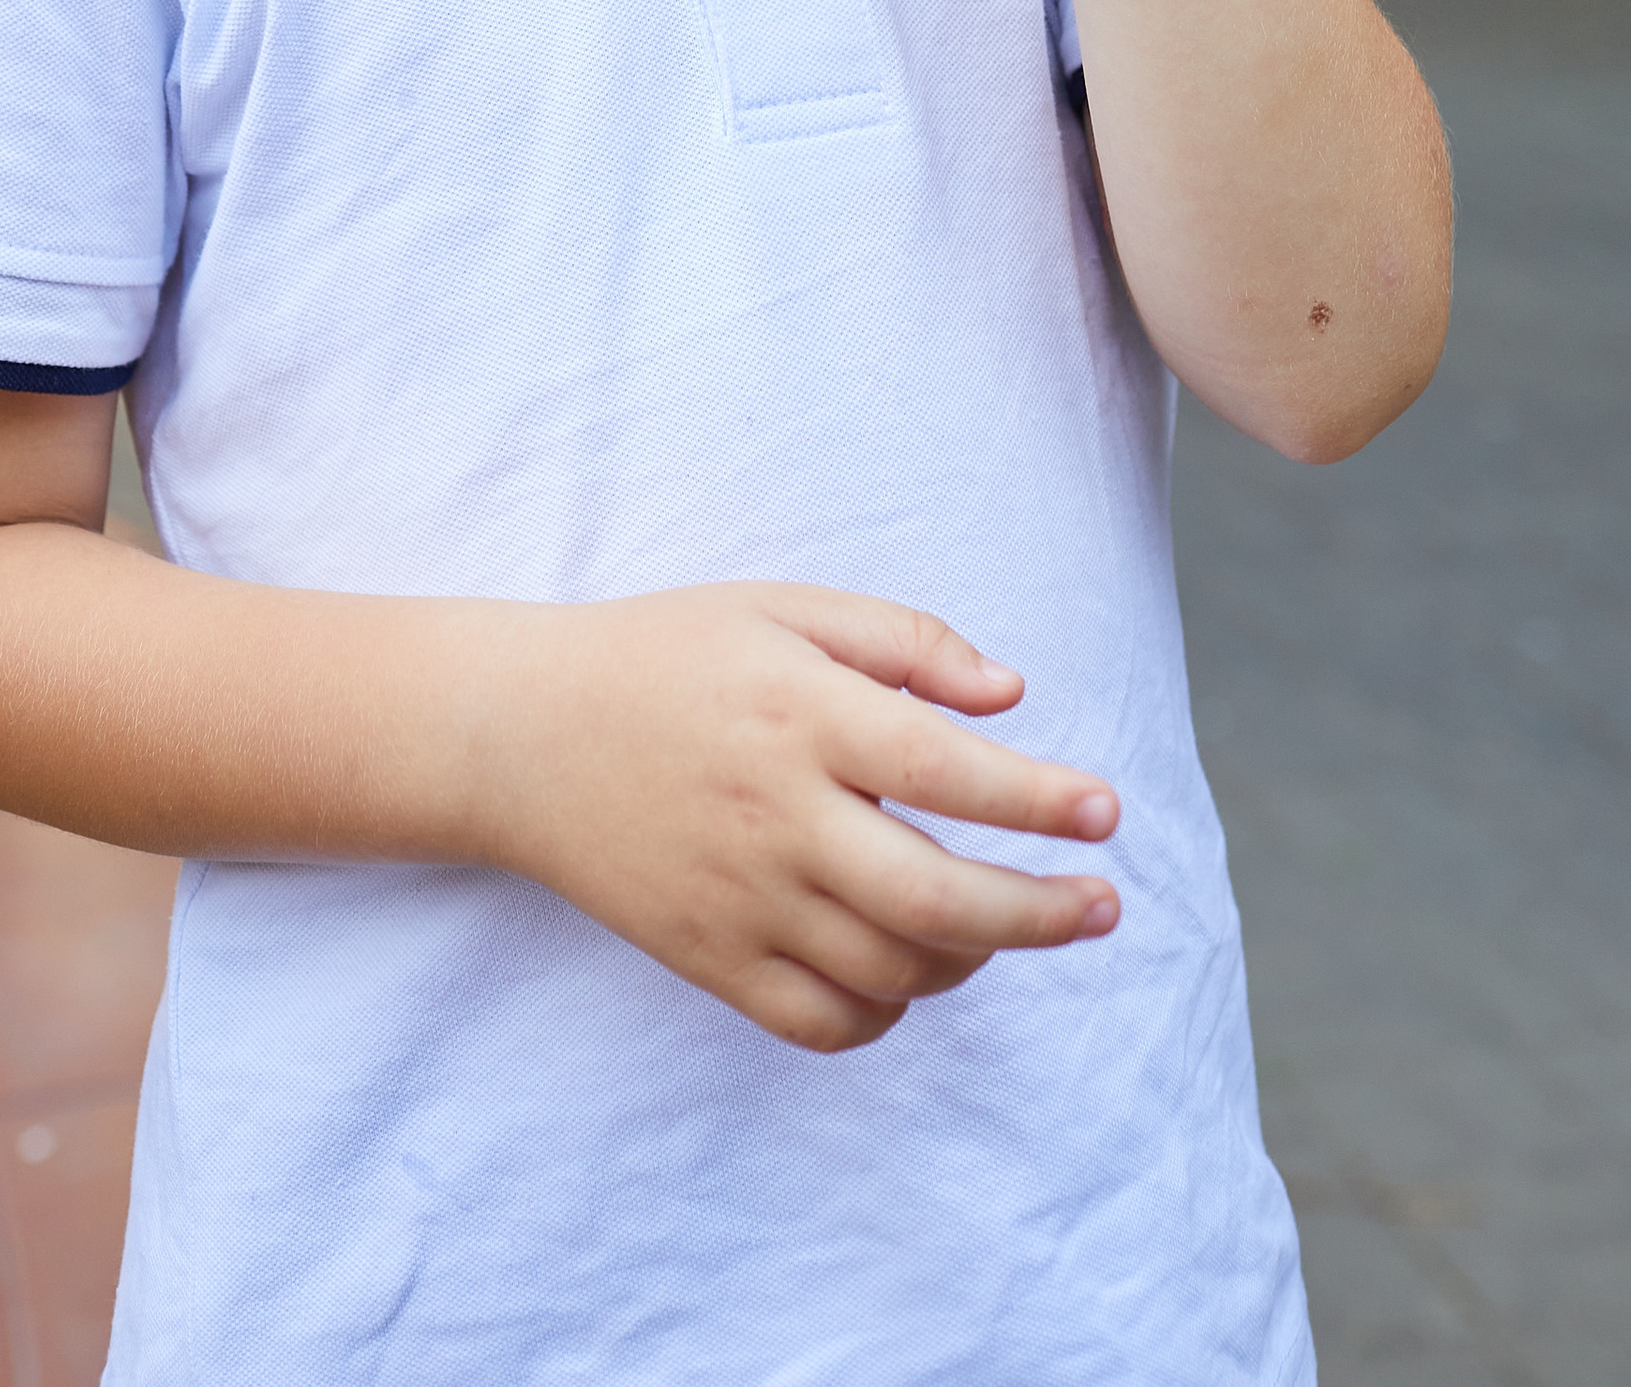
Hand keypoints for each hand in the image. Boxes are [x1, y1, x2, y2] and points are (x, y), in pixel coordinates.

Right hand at [485, 581, 1118, 1053]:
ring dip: (972, 960)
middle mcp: (779, 817)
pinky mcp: (708, 959)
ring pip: (894, 973)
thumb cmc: (668, 655)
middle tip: (1103, 905)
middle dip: (1042, 914)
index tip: (1108, 814)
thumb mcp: (782, 607)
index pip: (949, 771)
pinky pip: (824, 1022)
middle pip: (940, 903)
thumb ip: (903, 640)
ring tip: (1002, 923)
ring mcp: (741, 900)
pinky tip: (908, 971)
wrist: (521, 733)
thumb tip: (1013, 693)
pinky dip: (887, 1012)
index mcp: (803, 716)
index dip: (1040, 800)